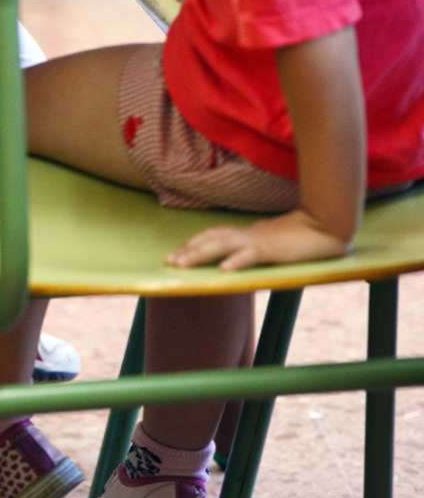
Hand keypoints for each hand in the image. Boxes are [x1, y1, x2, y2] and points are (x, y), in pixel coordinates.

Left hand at [167, 209, 351, 270]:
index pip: (214, 235)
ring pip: (223, 246)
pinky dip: (237, 261)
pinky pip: (252, 255)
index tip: (176, 253)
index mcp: (247, 234)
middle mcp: (248, 235)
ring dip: (200, 254)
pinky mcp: (273, 249)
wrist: (327, 226)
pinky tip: (224, 270)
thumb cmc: (300, 236)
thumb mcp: (270, 242)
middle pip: (211, 240)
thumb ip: (253, 247)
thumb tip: (238, 256)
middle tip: (169, 261)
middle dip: (189, 251)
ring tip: (182, 264)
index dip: (194, 243)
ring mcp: (260, 241)